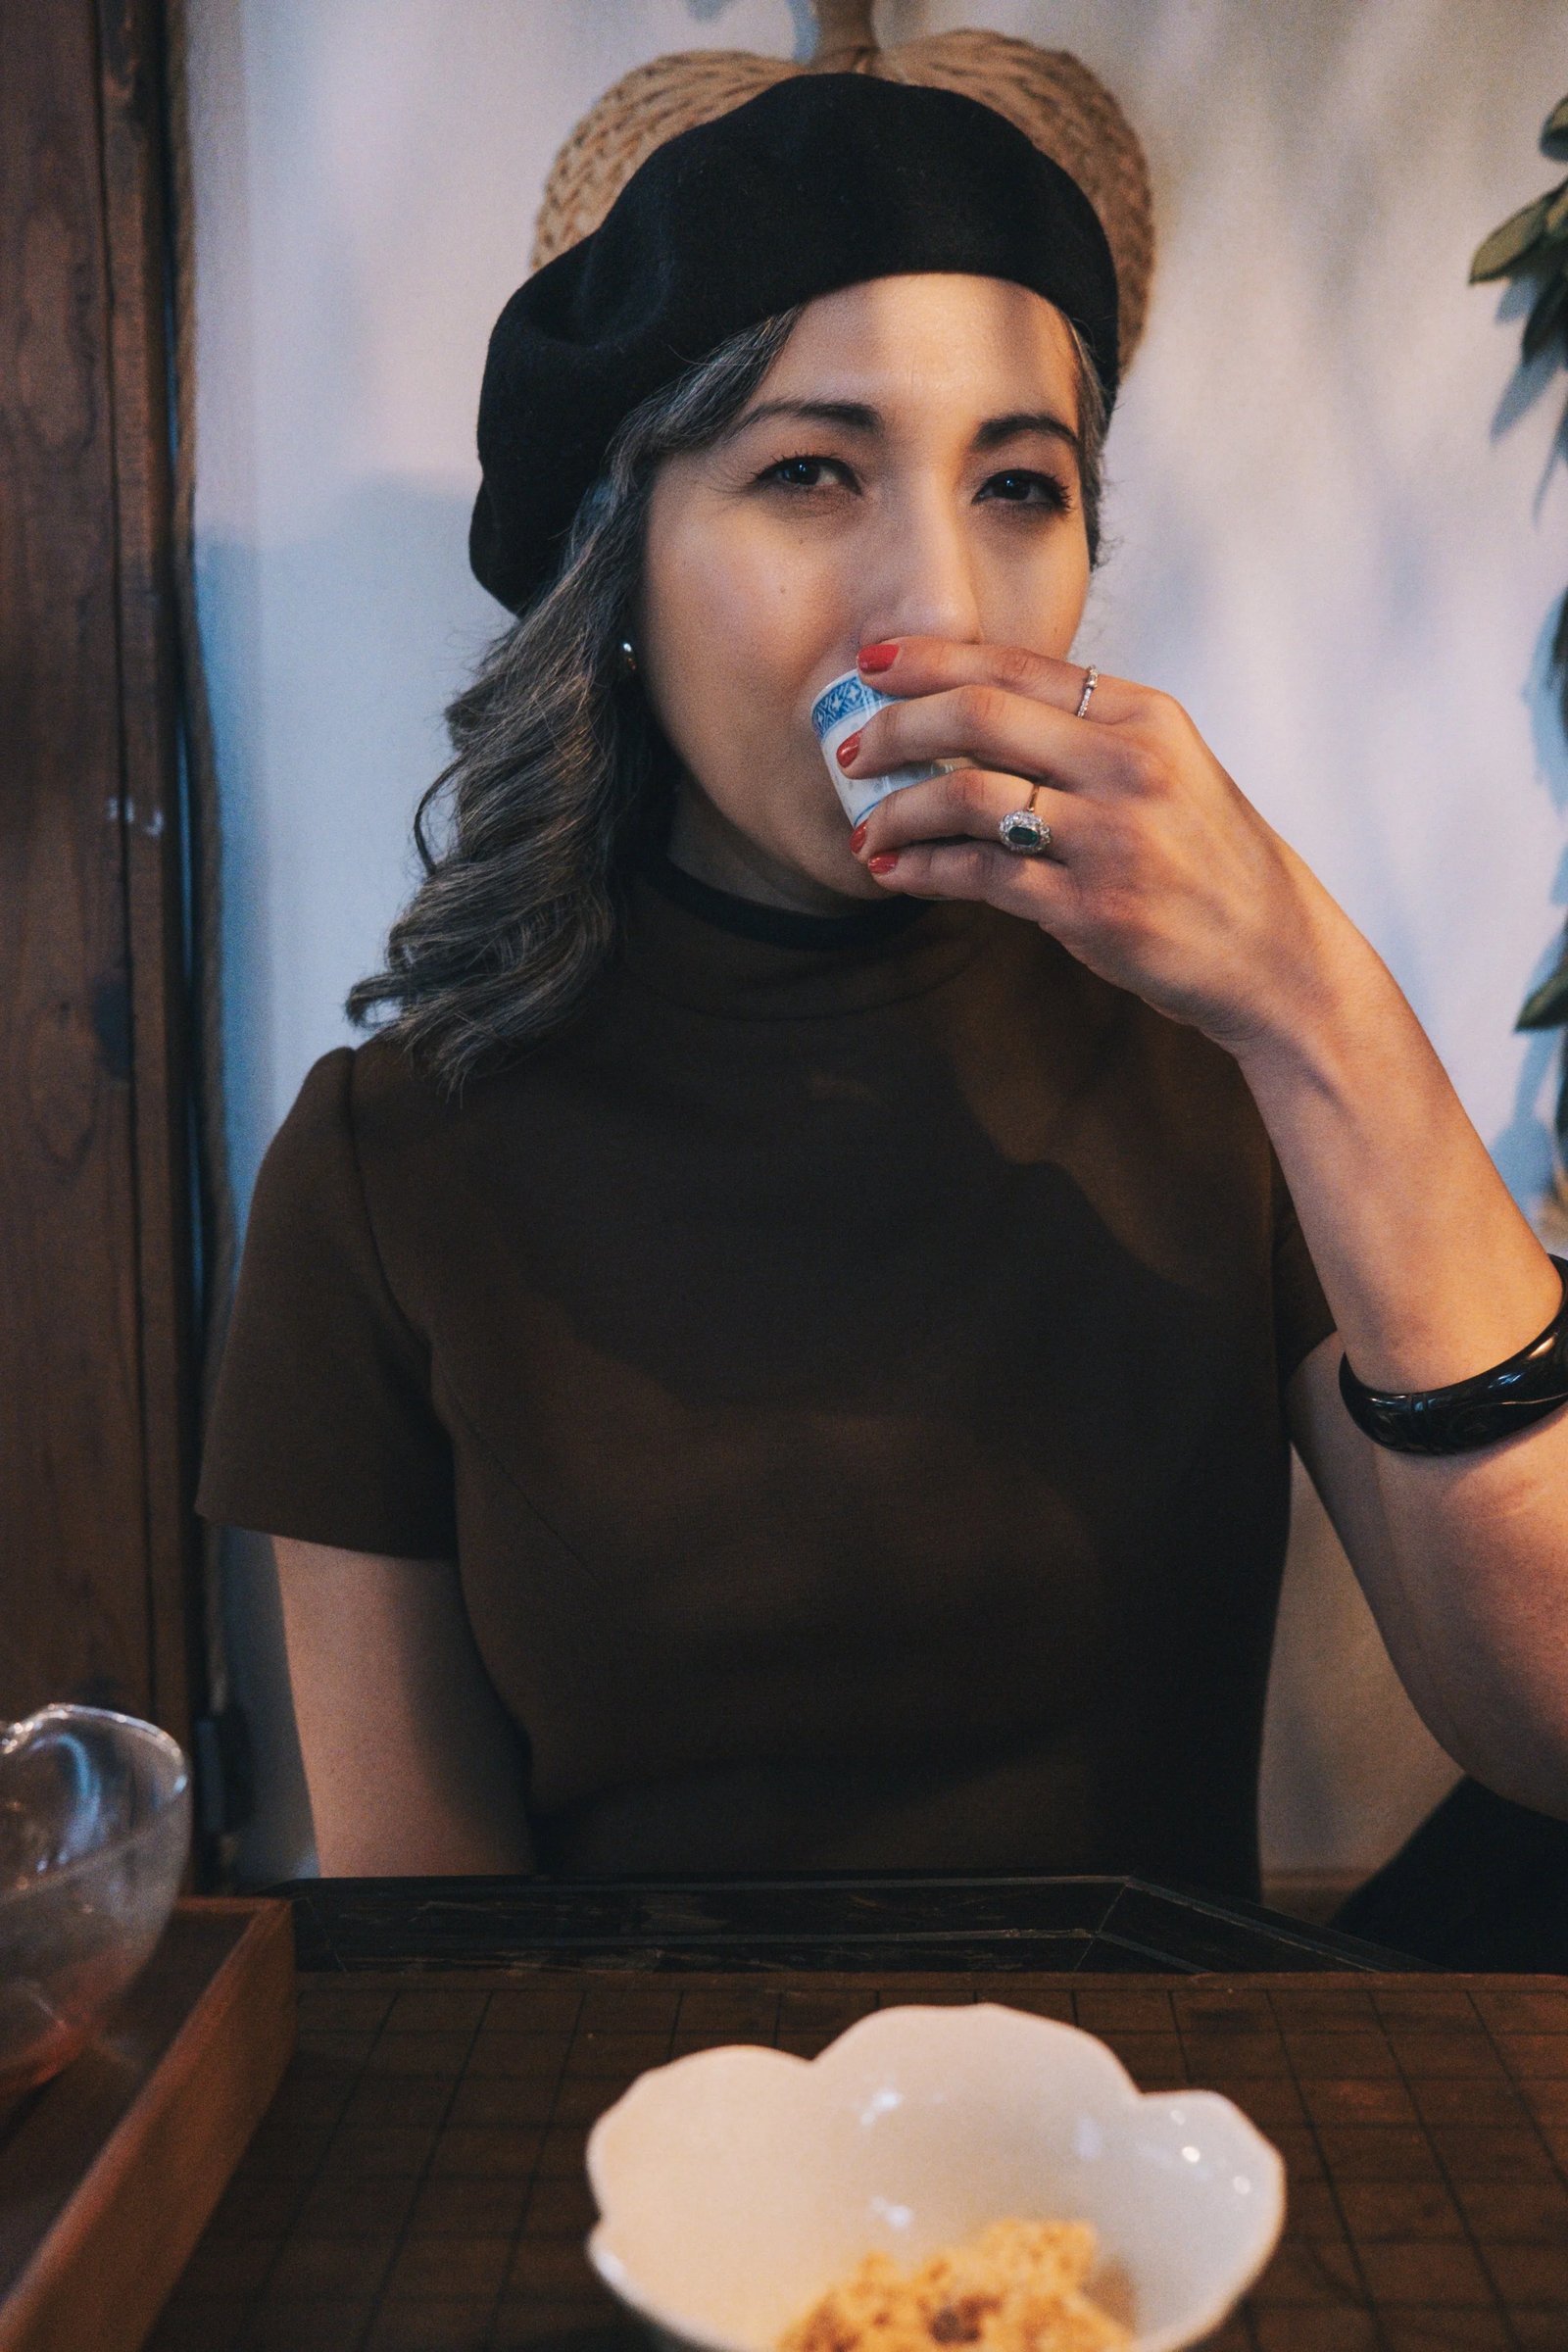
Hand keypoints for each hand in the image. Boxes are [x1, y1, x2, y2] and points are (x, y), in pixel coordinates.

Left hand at [840, 637, 1360, 1053]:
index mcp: (1143, 717)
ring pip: (967, 796)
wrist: (1276, 955)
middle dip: (894, 729)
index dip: (930, 659)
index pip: (1015, 666)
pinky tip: (896, 871)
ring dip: (897, 811)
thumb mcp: (1169, 771)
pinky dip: (923, 870)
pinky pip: (980, 875)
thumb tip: (973, 715)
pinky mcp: (1092, 909)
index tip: (871, 667)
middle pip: (978, 716)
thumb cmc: (1210, 863)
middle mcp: (1129, 766)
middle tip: (851, 752)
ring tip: (864, 828)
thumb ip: (1087, 738)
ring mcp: (1111, 838)